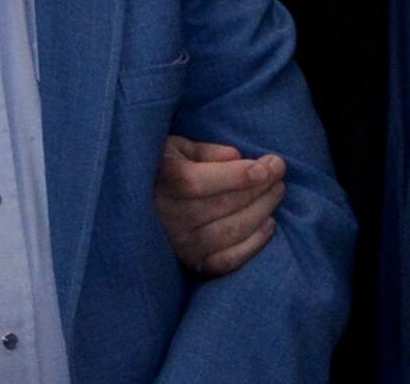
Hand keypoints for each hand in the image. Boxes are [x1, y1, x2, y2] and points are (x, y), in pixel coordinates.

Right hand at [155, 136, 284, 276]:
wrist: (131, 206)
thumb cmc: (158, 168)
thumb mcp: (172, 147)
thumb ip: (204, 151)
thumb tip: (237, 157)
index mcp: (161, 182)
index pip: (202, 182)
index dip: (240, 175)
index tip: (269, 165)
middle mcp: (169, 216)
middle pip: (225, 205)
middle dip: (260, 187)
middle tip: (279, 171)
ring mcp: (182, 244)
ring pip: (233, 230)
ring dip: (263, 210)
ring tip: (277, 192)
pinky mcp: (192, 263)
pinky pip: (231, 259)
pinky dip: (255, 243)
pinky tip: (269, 224)